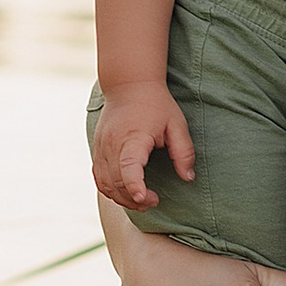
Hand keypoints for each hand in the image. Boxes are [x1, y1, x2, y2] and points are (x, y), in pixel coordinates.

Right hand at [92, 79, 192, 209]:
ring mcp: (101, 148)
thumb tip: (188, 177)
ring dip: (121, 198)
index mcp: (133, 137)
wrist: (129, 84)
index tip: (144, 198)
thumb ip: (184, 152)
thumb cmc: (156, 104)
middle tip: (153, 201)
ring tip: (140, 200)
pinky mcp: (97, 150)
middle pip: (116, 182)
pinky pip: (98, 177)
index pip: (128, 168)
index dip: (134, 186)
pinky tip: (125, 192)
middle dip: (134, 199)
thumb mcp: (177, 124)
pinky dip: (109, 190)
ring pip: (105, 184)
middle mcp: (112, 144)